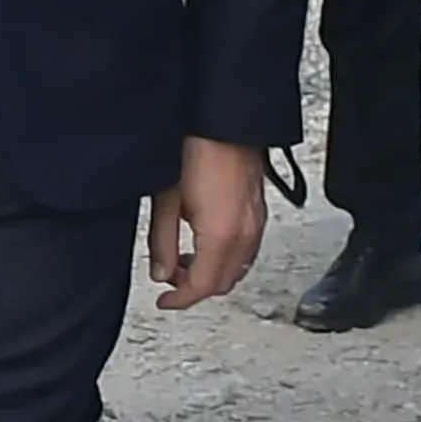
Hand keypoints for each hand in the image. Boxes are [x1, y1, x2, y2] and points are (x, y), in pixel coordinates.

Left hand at [148, 136, 268, 310]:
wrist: (225, 119)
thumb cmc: (195, 148)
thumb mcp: (166, 199)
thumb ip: (162, 242)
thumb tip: (160, 273)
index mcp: (221, 236)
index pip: (202, 286)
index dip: (180, 300)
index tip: (164, 302)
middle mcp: (245, 235)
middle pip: (223, 283)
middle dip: (195, 287)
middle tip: (169, 278)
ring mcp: (257, 223)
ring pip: (237, 268)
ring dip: (211, 273)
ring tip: (183, 258)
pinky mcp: (259, 211)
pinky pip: (246, 250)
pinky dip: (226, 258)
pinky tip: (205, 243)